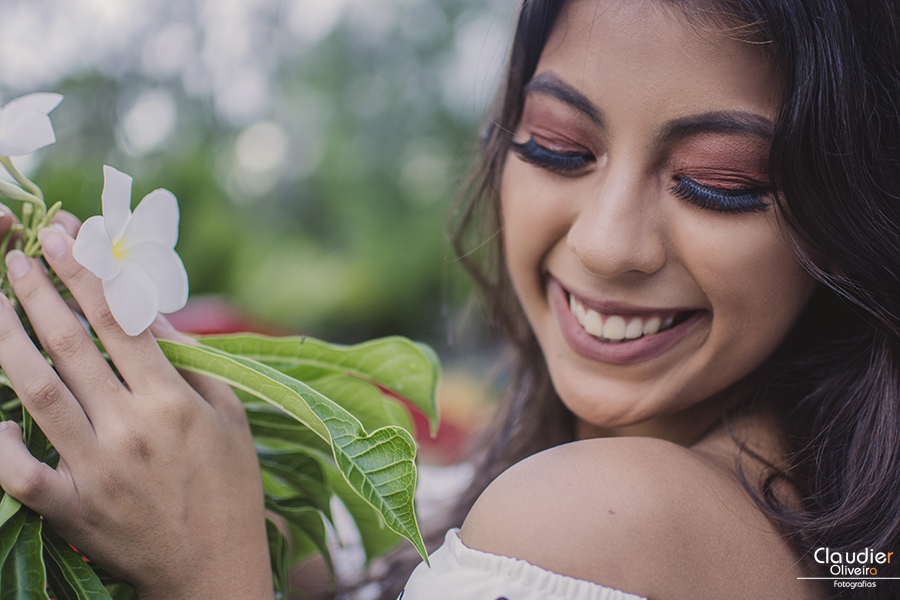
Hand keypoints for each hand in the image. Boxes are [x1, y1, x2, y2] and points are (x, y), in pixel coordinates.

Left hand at [0, 221, 272, 599]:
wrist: (214, 571)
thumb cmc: (230, 488)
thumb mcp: (228, 417)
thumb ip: (190, 363)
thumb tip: (151, 312)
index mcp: (173, 402)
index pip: (122, 323)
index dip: (91, 275)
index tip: (68, 238)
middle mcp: (130, 429)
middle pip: (73, 346)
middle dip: (42, 292)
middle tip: (19, 255)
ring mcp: (95, 470)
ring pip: (37, 393)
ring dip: (10, 342)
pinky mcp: (71, 508)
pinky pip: (19, 473)